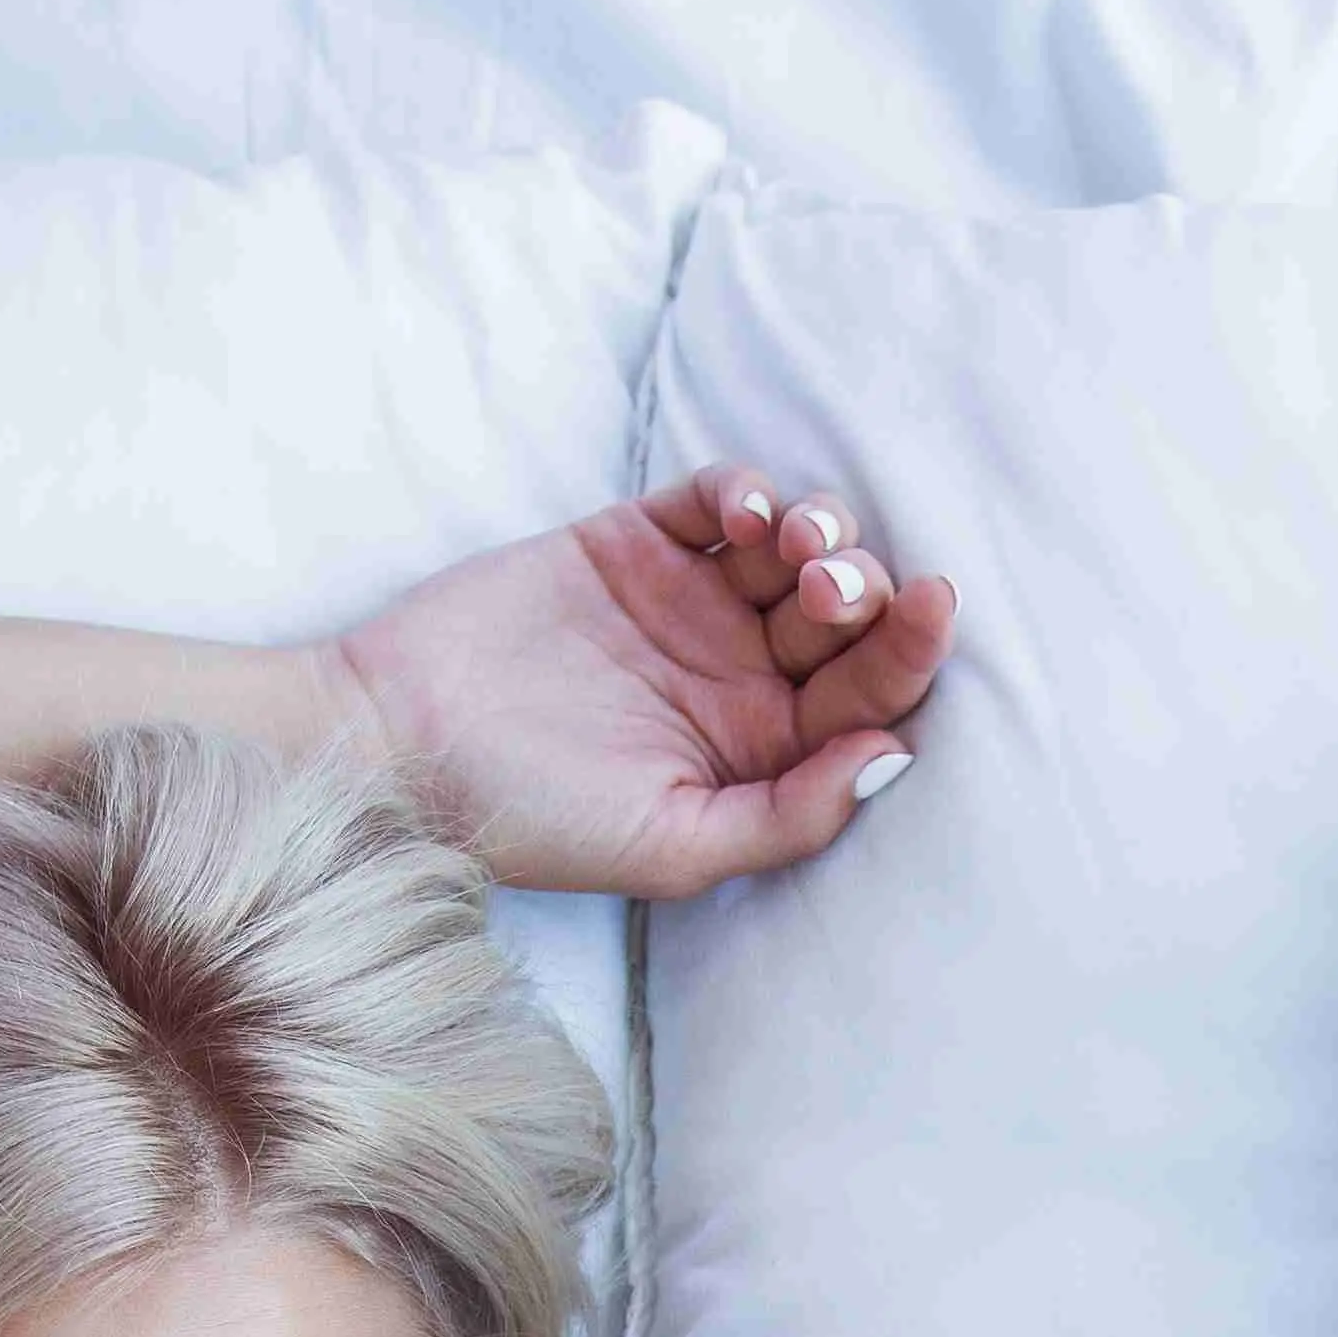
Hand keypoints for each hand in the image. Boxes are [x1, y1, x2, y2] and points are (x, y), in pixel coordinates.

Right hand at [323, 469, 955, 900]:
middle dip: (862, 590)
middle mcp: (742, 674)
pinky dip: (748, 490)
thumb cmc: (536, 816)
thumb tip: (897, 758)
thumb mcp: (674, 846)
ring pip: (795, 547)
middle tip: (828, 589)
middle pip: (845, 615)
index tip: (934, 605)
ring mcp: (692, 602)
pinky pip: (718, 498)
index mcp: (766, 751)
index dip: (911, 650)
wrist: (403, 740)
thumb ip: (791, 814)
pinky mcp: (637, 541)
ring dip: (819, 531)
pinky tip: (743, 512)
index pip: (868, 695)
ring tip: (793, 545)